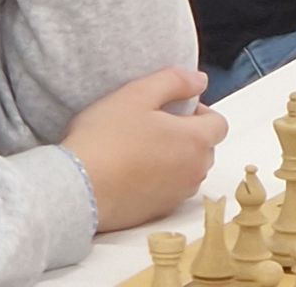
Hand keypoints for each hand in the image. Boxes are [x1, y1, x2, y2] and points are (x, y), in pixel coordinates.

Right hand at [62, 67, 227, 233]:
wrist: (76, 189)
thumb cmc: (107, 138)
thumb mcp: (139, 93)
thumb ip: (175, 81)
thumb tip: (200, 80)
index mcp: (195, 141)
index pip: (219, 124)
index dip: (201, 112)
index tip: (176, 108)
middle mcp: (192, 173)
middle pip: (206, 149)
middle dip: (190, 135)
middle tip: (156, 126)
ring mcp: (174, 197)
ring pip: (189, 172)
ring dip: (176, 159)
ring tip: (142, 148)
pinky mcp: (154, 214)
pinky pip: (169, 192)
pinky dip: (160, 181)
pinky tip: (132, 172)